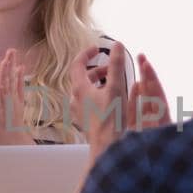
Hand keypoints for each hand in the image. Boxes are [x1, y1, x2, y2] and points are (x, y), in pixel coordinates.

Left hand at [0, 48, 34, 145]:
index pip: (14, 78)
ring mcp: (7, 110)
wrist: (14, 145)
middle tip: (11, 51)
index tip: (12, 52)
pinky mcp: (1, 118)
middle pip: (11, 81)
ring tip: (5, 64)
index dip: (13, 65)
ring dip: (5, 77)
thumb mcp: (18, 102)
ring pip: (6, 90)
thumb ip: (19, 85)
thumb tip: (21, 68)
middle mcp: (12, 102)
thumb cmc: (14, 124)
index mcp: (15, 97)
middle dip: (10, 65)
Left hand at [67, 42, 167, 158]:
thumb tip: (118, 45)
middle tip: (112, 68)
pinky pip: (88, 101)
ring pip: (85, 89)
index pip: (77, 64)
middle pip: (83, 77)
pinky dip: (98, 94)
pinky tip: (111, 99)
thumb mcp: (116, 88)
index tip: (98, 48)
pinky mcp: (84, 119)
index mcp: (79, 88)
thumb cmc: (111, 118)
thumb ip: (116, 65)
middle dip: (97, 69)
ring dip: (98, 82)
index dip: (87, 53)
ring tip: (113, 82)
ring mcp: (78, 110)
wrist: (107, 147)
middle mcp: (75, 98)